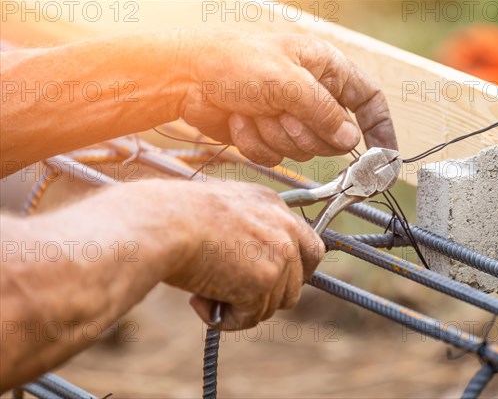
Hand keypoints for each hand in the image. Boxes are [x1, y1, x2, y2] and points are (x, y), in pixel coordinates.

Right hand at [161, 178, 323, 329]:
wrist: (163, 222)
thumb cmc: (174, 216)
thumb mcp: (221, 213)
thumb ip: (244, 234)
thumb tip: (249, 268)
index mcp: (272, 205)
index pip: (310, 247)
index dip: (295, 272)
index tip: (275, 284)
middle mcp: (284, 228)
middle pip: (296, 282)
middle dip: (267, 296)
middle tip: (235, 295)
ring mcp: (278, 255)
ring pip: (273, 304)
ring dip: (240, 306)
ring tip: (203, 291)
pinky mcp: (264, 281)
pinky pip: (250, 317)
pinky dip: (225, 318)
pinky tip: (200, 300)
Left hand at [180, 30, 396, 163]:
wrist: (186, 78)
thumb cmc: (234, 63)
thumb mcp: (288, 83)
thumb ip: (326, 113)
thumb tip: (352, 140)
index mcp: (326, 69)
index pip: (368, 101)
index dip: (380, 129)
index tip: (384, 158)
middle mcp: (311, 94)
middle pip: (335, 136)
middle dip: (307, 133)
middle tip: (285, 116)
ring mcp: (289, 116)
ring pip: (304, 150)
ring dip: (277, 135)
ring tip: (257, 112)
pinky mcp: (267, 134)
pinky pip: (276, 155)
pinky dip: (256, 143)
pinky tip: (241, 120)